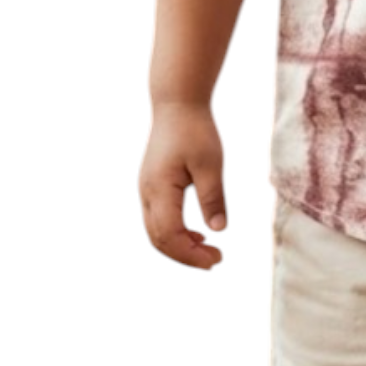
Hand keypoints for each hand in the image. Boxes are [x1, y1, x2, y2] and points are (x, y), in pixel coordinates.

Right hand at [139, 102, 227, 268]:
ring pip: (156, 232)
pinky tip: (197, 234)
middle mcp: (147, 194)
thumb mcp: (210, 164)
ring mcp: (146, 190)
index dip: (191, 254)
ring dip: (179, 246)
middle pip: (159, 239)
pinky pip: (158, 219)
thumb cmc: (195, 130)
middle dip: (186, 256)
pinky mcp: (152, 186)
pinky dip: (175, 233)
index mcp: (159, 190)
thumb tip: (218, 230)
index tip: (216, 259)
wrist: (177, 105)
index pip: (170, 236)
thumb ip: (212, 197)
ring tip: (208, 251)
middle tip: (215, 260)